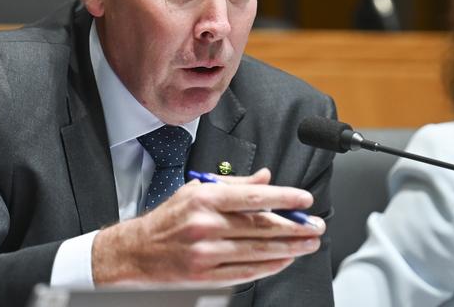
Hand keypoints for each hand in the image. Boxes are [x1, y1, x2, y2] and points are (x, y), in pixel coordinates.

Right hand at [91, 168, 324, 285]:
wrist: (138, 251)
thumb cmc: (168, 218)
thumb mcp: (196, 190)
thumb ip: (233, 184)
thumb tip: (265, 178)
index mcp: (204, 199)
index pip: (252, 197)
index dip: (283, 199)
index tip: (304, 200)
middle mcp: (205, 224)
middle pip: (260, 226)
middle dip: (294, 227)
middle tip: (315, 227)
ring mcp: (206, 252)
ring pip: (257, 250)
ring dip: (288, 248)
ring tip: (308, 244)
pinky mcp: (206, 275)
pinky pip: (246, 270)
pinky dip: (269, 266)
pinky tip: (284, 260)